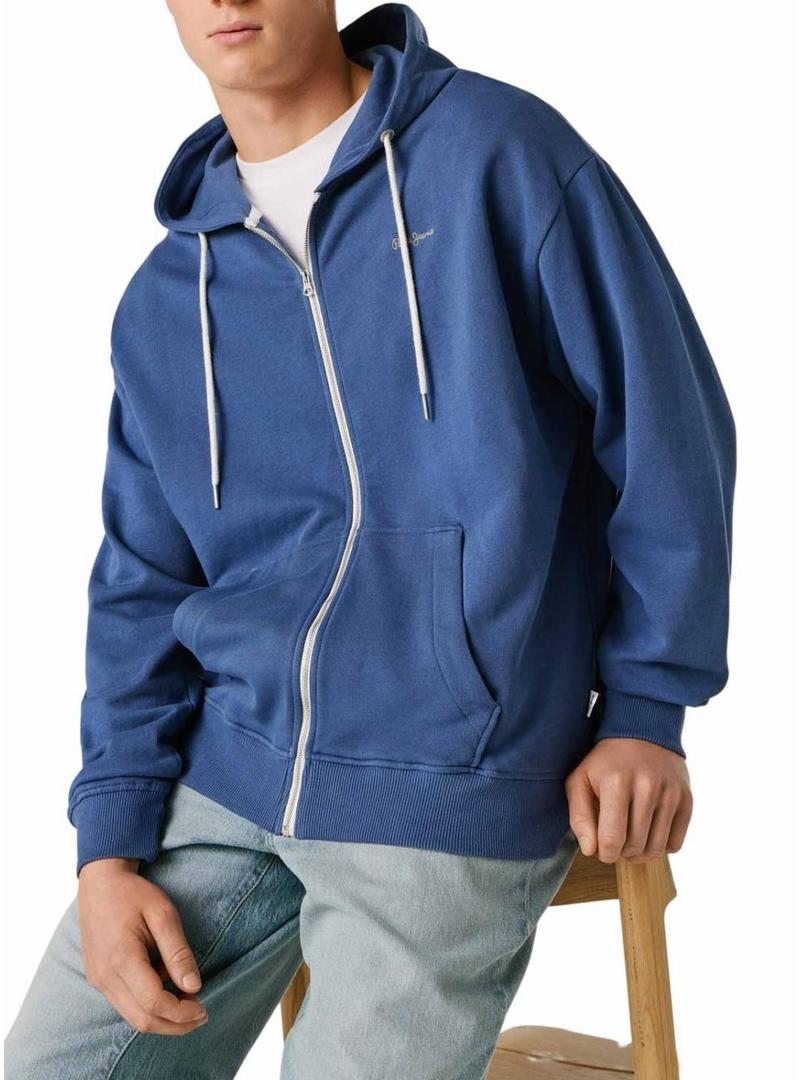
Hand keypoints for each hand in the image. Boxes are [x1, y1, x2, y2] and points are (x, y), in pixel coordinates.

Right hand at [78, 857, 207, 1034]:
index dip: (181, 1012)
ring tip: (187, 997)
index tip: (203, 1008)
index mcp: (122, 959)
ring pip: (132, 1017)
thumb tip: (194, 986)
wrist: (100, 883)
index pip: (154, 1003)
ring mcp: (98, 980)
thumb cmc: (133, 894)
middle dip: (175, 1024)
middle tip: (200, 1014)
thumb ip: (178, 952)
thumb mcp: (163, 914)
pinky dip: (148, 1003)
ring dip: (163, 1016)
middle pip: (142, 1020)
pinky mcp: (98, 978)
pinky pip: (124, 1003)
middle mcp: (105, 977)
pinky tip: (164, 980)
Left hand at [565, 738, 692, 863]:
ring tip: (631, 843)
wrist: (642, 731)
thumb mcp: (580, 780)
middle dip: (622, 853)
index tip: (602, 850)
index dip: (605, 854)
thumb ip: (579, 816)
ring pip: (657, 848)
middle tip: (616, 843)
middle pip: (636, 846)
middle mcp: (647, 786)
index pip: (612, 839)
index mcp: (616, 783)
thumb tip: (590, 850)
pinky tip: (650, 834)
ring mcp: (670, 793)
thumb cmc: (606, 762)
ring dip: (641, 854)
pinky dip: (662, 847)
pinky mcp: (686, 798)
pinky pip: (676, 843)